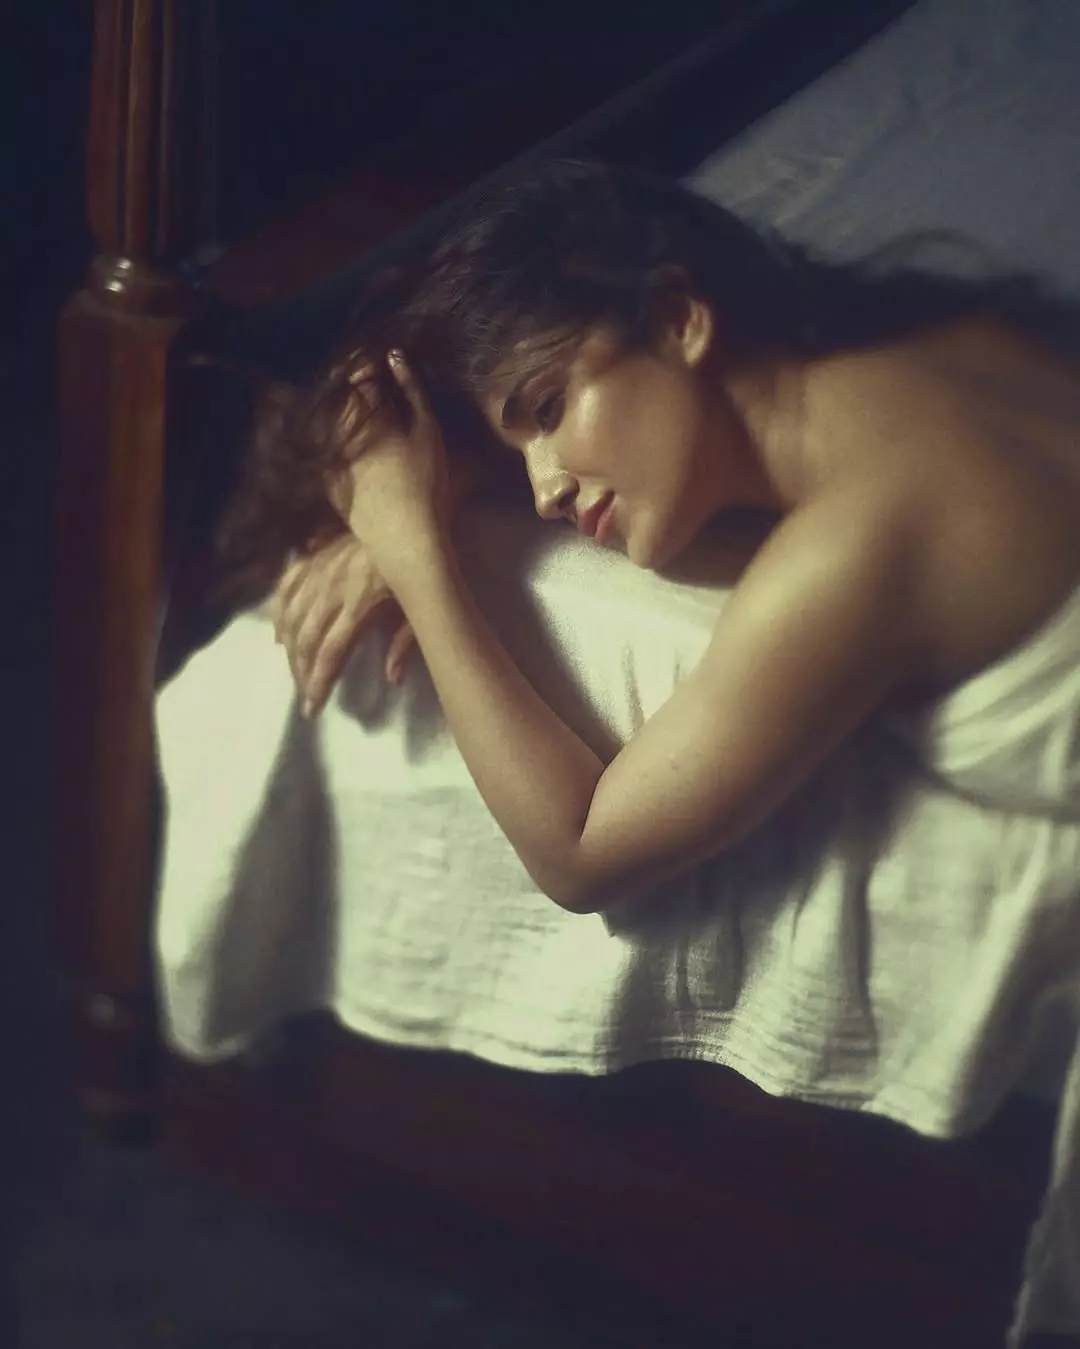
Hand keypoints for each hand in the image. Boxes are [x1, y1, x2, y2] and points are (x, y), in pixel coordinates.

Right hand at [269, 532, 418, 715]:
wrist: (414, 517)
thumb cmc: (425, 568)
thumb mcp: (423, 607)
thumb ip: (407, 644)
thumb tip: (392, 679)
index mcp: (361, 603)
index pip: (331, 652)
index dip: (319, 681)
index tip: (312, 706)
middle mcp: (333, 587)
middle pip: (306, 638)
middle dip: (301, 671)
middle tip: (303, 694)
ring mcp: (322, 569)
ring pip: (291, 614)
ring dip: (288, 648)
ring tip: (293, 671)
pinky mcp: (318, 555)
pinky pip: (288, 583)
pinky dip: (279, 609)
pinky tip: (278, 634)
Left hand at [325, 351, 451, 572]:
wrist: (402, 537)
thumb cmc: (423, 483)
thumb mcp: (427, 432)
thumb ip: (412, 390)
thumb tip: (395, 356)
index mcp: (364, 414)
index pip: (358, 371)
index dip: (367, 360)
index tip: (380, 357)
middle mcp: (338, 429)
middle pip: (338, 391)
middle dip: (352, 379)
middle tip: (372, 377)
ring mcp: (327, 454)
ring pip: (327, 416)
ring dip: (341, 404)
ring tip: (362, 406)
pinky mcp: (324, 476)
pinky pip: (322, 444)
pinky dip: (332, 433)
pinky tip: (351, 440)